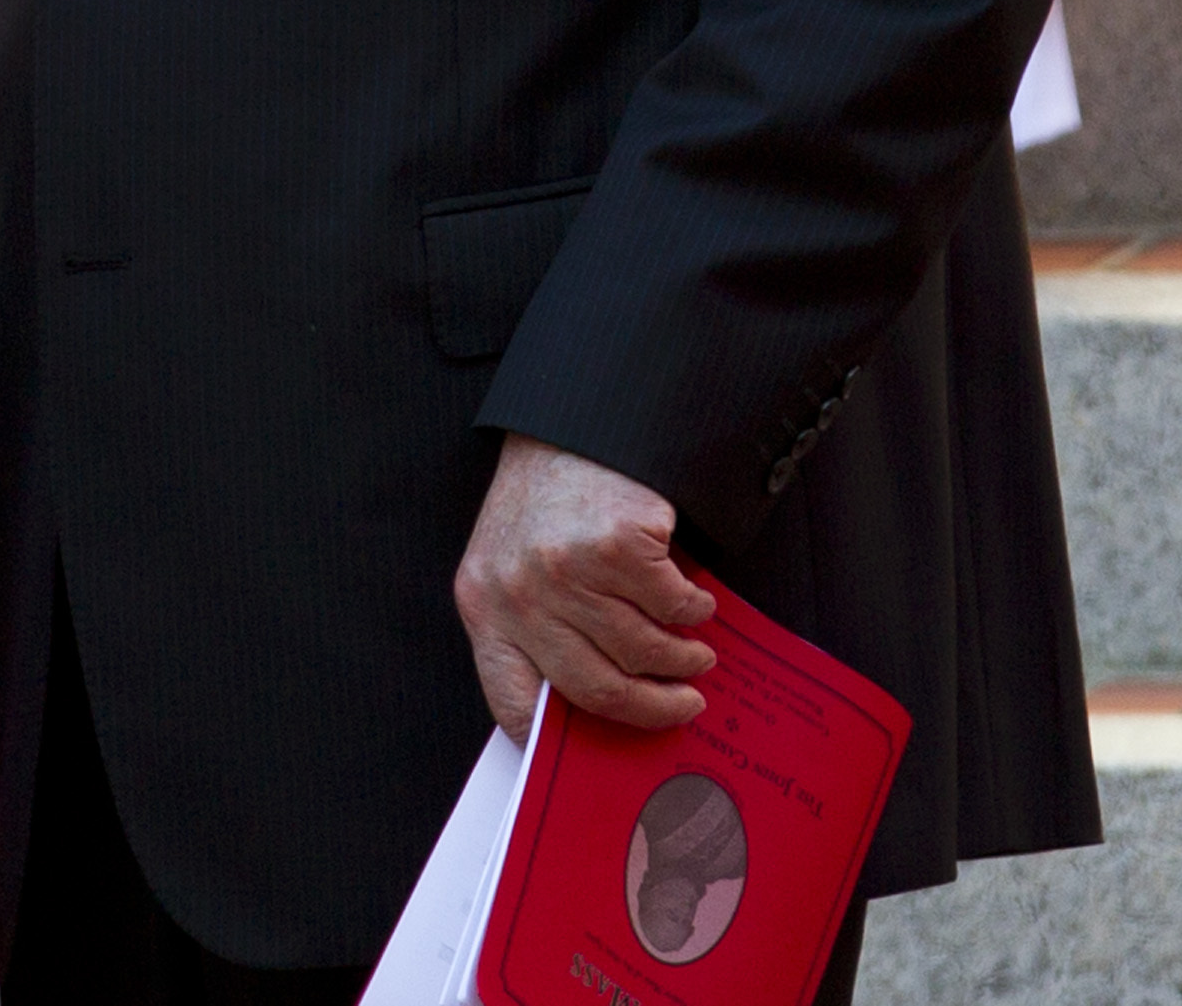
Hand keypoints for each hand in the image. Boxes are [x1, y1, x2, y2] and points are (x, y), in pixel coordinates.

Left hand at [452, 434, 715, 741]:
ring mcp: (566, 570)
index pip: (513, 703)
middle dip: (651, 708)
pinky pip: (672, 606)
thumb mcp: (514, 566)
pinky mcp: (615, 546)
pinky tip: (695, 602)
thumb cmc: (545, 504)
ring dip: (683, 660)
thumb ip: (539, 631)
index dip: (557, 742)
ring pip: (642, 651)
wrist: (571, 423)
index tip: (598, 758)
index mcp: (483, 608)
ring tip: (697, 655)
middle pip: (596, 689)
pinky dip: (694, 611)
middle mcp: (518, 594)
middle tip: (684, 705)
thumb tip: (603, 710)